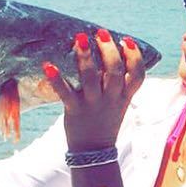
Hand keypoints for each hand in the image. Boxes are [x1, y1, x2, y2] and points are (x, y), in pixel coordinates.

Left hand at [45, 30, 144, 152]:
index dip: (135, 57)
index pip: (137, 76)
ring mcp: (92, 105)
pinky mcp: (74, 110)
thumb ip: (116, 81)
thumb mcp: (118, 103)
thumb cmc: (104, 121)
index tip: (126, 40)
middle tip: (101, 33)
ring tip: (80, 38)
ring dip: (85, 57)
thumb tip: (108, 49)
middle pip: (115, 72)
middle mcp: (110, 99)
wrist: (93, 153)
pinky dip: (56, 80)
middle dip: (109, 50)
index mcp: (124, 96)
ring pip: (91, 78)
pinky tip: (48, 66)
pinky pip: (65, 94)